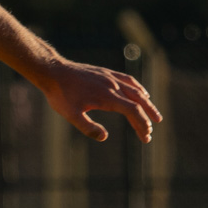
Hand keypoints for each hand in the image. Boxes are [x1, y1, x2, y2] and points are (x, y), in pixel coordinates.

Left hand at [40, 59, 161, 142]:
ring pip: (135, 90)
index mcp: (107, 96)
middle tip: (151, 132)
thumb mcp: (71, 115)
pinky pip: (128, 80)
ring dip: (147, 103)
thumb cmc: (60, 95)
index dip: (142, 124)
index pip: (133, 111)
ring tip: (154, 116)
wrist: (53, 71)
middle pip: (138, 101)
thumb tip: (105, 137)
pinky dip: (138, 88)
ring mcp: (110, 77)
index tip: (146, 136)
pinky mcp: (106, 72)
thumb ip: (88, 128)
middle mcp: (112, 85)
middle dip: (148, 117)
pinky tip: (142, 94)